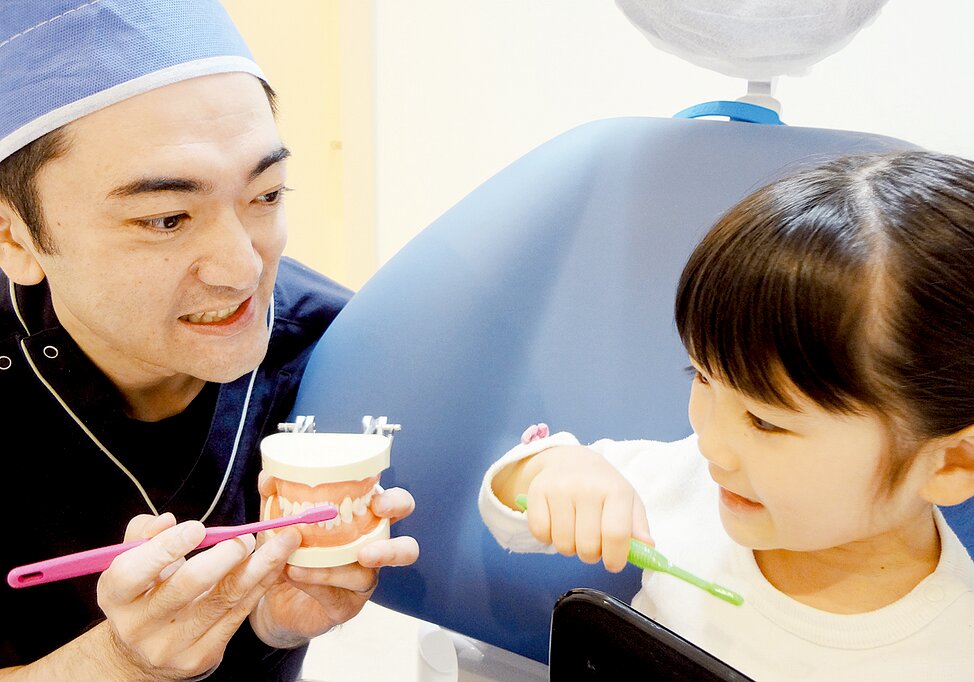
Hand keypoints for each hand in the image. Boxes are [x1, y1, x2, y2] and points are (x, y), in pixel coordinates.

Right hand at [95, 511, 300, 679]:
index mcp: (115, 597)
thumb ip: (144, 535)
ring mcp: (171, 645)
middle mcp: (139, 626)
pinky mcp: (202, 656)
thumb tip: (168, 521)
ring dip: (258, 567)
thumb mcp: (131, 561)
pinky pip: (238, 614)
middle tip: (245, 537)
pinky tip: (276, 565)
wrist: (143, 652)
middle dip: (222, 557)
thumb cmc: (143, 590)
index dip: (166, 548)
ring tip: (283, 542)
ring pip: (223, 600)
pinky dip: (261, 585)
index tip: (198, 527)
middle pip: (185, 587)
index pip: (133, 572)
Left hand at [249, 477, 418, 647]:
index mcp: (365, 521)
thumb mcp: (281, 520)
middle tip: (366, 551)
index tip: (377, 502)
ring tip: (311, 562)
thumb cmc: (289, 550)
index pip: (396, 507)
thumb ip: (276, 497)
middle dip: (393, 547)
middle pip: (406, 548)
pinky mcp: (346, 606)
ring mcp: (363, 581)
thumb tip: (269, 477)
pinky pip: (337, 593)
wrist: (272, 596)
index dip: (395, 503)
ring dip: (338, 568)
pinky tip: (295, 572)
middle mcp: (372, 550)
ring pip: (368, 575)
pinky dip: (314, 580)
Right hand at [520, 446, 652, 572]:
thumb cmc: (602, 486)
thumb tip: (648, 548)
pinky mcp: (537, 490)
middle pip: (588, 546)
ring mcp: (559, 488)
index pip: (616, 534)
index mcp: (615, 490)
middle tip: (591, 543)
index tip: (613, 564)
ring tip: (574, 531)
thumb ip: (638, 527)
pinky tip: (555, 523)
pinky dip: (547, 537)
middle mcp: (587, 487)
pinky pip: (540, 533)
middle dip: (590, 555)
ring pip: (563, 544)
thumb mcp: (627, 501)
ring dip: (569, 547)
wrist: (568, 459)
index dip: (615, 557)